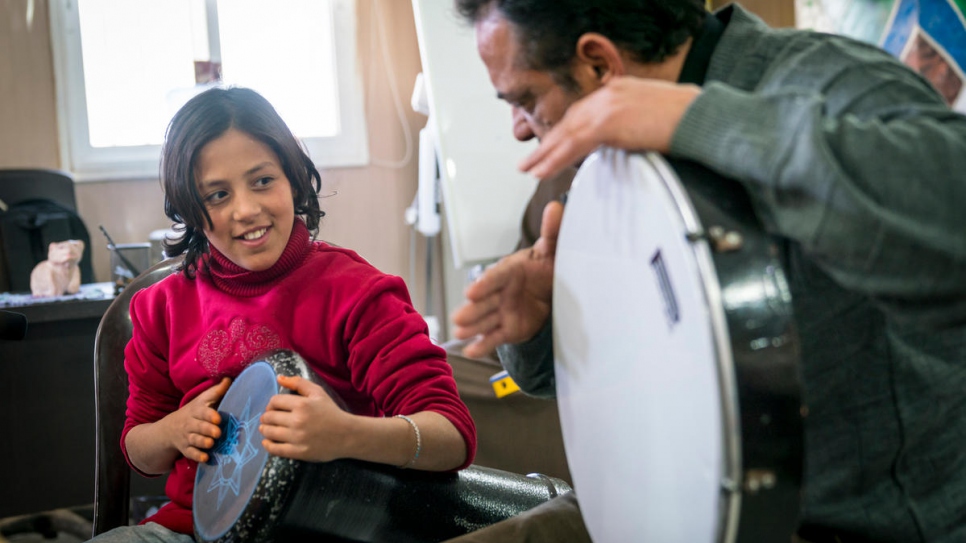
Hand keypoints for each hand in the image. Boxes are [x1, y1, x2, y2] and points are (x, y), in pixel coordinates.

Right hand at [165, 377, 229, 463]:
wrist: (170, 428)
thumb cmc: (195, 411)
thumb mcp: (203, 400)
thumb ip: (216, 391)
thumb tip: (229, 379)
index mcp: (196, 410)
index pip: (202, 412)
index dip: (209, 415)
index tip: (217, 418)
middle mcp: (190, 424)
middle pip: (198, 426)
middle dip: (207, 429)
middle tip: (217, 433)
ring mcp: (187, 437)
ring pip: (194, 440)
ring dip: (202, 442)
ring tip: (211, 444)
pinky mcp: (186, 449)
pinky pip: (190, 453)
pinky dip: (197, 456)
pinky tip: (205, 458)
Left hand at [259, 375, 351, 461]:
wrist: (347, 435)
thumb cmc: (331, 412)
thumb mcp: (318, 393)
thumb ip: (298, 383)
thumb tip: (279, 378)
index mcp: (302, 404)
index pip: (274, 402)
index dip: (271, 404)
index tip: (273, 407)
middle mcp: (297, 421)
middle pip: (269, 417)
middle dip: (266, 417)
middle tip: (268, 418)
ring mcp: (297, 438)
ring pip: (269, 432)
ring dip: (264, 429)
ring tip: (266, 428)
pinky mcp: (298, 452)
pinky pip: (275, 449)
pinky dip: (267, 445)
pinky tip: (267, 442)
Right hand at [452, 201, 563, 357]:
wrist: (550, 289)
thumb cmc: (544, 266)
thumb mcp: (551, 250)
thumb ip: (552, 232)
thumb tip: (557, 207)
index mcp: (509, 271)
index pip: (495, 278)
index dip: (484, 285)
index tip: (471, 292)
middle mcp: (501, 292)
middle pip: (484, 302)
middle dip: (471, 310)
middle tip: (458, 317)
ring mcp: (502, 311)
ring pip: (485, 320)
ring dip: (472, 327)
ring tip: (459, 333)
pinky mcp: (507, 328)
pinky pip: (494, 337)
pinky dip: (482, 345)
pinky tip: (469, 351)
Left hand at [520, 77, 700, 179]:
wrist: (702, 119)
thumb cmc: (689, 123)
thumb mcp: (653, 119)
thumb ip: (632, 128)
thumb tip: (624, 144)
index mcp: (620, 90)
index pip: (584, 112)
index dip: (566, 131)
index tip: (553, 146)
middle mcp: (610, 93)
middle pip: (570, 120)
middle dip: (549, 143)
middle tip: (530, 161)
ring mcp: (608, 105)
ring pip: (567, 133)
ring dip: (546, 154)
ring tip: (530, 170)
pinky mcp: (608, 121)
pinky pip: (574, 143)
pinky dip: (556, 159)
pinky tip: (544, 171)